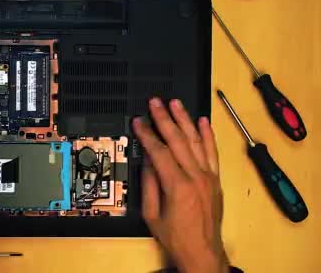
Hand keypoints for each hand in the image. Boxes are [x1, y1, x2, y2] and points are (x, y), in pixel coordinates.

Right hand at [133, 98, 227, 272]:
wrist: (202, 252)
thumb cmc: (176, 237)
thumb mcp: (152, 213)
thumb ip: (150, 184)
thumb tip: (148, 160)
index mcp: (177, 186)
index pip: (160, 151)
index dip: (147, 134)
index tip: (138, 121)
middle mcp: (196, 178)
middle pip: (178, 140)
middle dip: (165, 118)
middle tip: (155, 102)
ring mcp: (208, 177)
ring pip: (197, 141)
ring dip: (185, 120)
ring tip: (176, 104)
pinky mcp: (216, 180)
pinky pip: (212, 152)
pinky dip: (208, 135)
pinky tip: (203, 122)